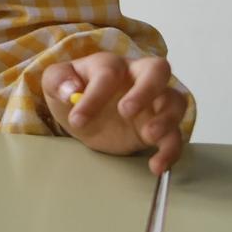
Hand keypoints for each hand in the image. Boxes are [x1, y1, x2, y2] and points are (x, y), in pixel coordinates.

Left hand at [41, 54, 187, 174]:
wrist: (86, 113)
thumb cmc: (73, 90)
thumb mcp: (56, 83)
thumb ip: (58, 80)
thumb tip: (71, 90)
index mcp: (110, 65)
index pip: (108, 73)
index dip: (95, 95)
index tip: (77, 119)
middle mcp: (138, 77)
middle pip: (157, 70)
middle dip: (146, 89)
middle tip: (126, 111)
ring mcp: (154, 101)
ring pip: (176, 101)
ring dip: (166, 118)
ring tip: (148, 136)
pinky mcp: (162, 126)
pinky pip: (176, 135)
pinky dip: (171, 151)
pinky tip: (156, 166)